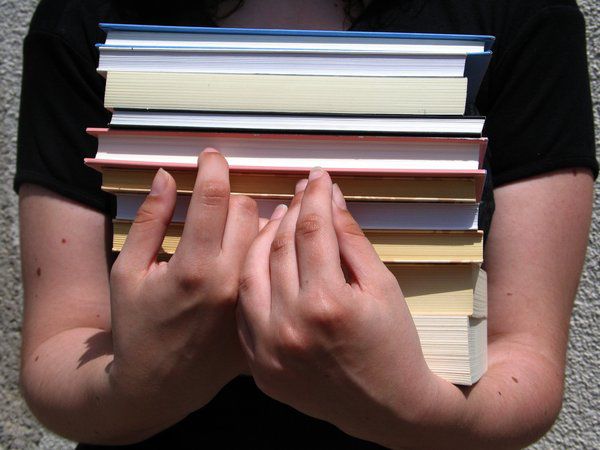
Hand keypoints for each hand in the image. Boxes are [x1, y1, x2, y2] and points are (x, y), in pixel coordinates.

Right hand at [109, 148, 257, 413]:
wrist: (158, 383)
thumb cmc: (136, 324)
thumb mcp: (127, 270)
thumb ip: (150, 220)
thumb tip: (167, 175)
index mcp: (192, 267)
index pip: (213, 197)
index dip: (212, 167)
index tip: (211, 154)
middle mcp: (229, 281)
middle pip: (247, 211)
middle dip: (232, 194)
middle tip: (219, 195)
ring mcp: (251, 299)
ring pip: (268, 235)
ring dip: (258, 215)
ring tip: (245, 210)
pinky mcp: (261, 313)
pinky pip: (276, 266)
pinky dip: (269, 247)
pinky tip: (264, 241)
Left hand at [236, 168, 439, 444]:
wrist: (388, 407)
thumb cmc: (395, 345)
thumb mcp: (382, 286)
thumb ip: (351, 239)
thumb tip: (330, 197)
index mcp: (328, 304)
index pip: (313, 230)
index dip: (314, 197)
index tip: (317, 177)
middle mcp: (290, 326)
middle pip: (279, 247)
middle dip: (290, 211)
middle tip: (300, 193)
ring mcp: (269, 350)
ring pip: (251, 274)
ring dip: (262, 239)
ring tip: (279, 220)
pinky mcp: (260, 366)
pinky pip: (244, 310)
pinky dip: (252, 279)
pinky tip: (265, 260)